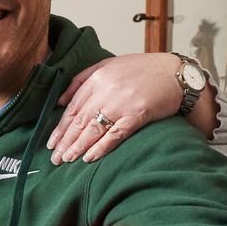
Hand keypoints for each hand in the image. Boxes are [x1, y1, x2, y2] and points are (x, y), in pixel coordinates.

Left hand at [47, 53, 182, 164]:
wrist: (176, 73)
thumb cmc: (141, 70)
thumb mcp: (107, 65)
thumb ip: (80, 80)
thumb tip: (60, 101)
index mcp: (97, 78)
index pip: (73, 107)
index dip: (60, 127)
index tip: (51, 142)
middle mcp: (106, 90)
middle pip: (80, 120)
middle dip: (65, 141)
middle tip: (55, 158)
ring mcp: (122, 103)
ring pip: (94, 129)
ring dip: (78, 147)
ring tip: (66, 159)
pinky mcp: (138, 114)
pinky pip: (116, 134)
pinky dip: (101, 147)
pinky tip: (89, 158)